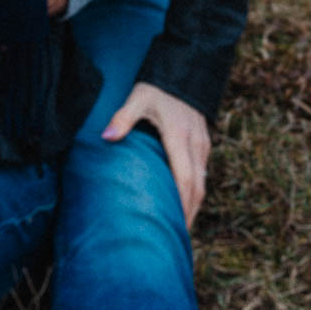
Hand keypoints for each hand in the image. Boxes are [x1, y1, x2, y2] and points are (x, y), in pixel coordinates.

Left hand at [102, 83, 209, 226]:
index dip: (181, 206)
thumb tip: (106, 137)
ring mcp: (203, 145)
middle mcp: (196, 144)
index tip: (174, 227)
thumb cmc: (157, 88)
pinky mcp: (204, 144)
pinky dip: (196, 192)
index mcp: (179, 137)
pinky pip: (203, 174)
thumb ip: (123, 118)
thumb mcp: (138, 98)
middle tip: (177, 238)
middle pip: (197, 188)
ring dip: (194, 206)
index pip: (184, 179)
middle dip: (189, 214)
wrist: (184, 71)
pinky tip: (186, 204)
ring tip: (181, 228)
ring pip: (203, 183)